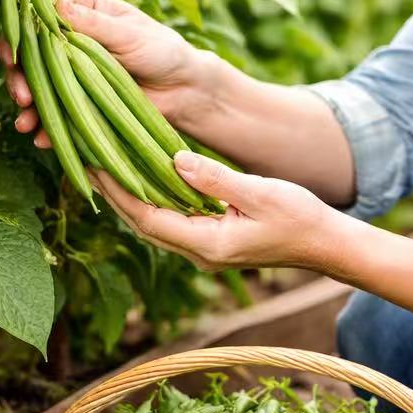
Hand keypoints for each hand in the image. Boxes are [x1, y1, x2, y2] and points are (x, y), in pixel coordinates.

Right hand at [0, 0, 208, 148]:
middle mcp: (69, 39)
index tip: (12, 56)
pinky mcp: (79, 100)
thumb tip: (57, 7)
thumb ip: (94, 24)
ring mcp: (72, 71)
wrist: (184, 90)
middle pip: (29, 54)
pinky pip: (56, 111)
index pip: (36, 15)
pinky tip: (41, 138)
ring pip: (37, 85)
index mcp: (81, 10)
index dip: (19, 34)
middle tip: (21, 96)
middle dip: (19, 76)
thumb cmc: (163, 50)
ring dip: (28, 104)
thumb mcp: (131, 34)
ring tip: (25, 123)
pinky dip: (47, 126)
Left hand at [90, 150, 335, 271]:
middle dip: (114, 194)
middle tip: (86, 159)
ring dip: (130, 197)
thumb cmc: (300, 217)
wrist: (326, 243)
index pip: (148, 218)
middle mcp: (200, 252)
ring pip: (155, 224)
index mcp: (208, 244)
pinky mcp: (213, 241)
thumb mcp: (259, 192)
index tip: (94, 163)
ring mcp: (206, 250)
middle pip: (143, 224)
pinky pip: (172, 221)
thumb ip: (216, 178)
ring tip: (105, 166)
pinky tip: (144, 179)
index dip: (118, 192)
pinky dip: (154, 200)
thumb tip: (174, 159)